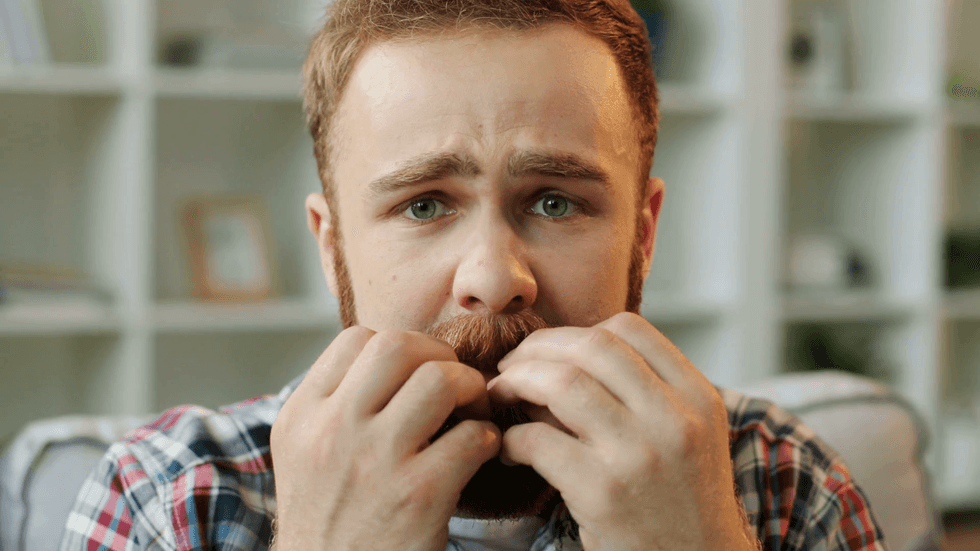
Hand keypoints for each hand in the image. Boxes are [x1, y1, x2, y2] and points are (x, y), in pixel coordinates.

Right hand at [270, 327, 501, 550]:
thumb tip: (394, 361)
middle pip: (399, 346)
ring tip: (472, 412)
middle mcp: (334, 430)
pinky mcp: (419, 495)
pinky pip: (473, 436)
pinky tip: (478, 453)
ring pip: (441, 380)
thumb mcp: (303, 454)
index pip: (356, 339)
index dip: (398, 348)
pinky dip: (488, 438)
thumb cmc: (327, 520)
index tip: (414, 373)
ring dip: (471, 389)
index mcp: (303, 415)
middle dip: (439, 356)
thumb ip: (334, 404)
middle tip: (452, 384)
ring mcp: (376, 461)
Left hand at [488, 312, 756, 550]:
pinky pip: (537, 440)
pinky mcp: (602, 493)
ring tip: (500, 396)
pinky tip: (507, 448)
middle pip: (590, 346)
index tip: (549, 352)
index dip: (576, 332)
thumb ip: (644, 392)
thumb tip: (563, 356)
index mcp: (697, 396)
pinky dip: (510, 437)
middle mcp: (673, 419)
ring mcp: (638, 455)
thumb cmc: (679, 501)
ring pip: (560, 382)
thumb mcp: (687, 435)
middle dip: (536, 348)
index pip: (628, 329)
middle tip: (511, 366)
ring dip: (515, 382)